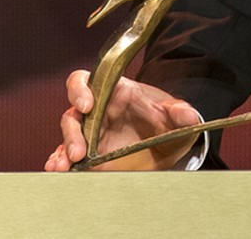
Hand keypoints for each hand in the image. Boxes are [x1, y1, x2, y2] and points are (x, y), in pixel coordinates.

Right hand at [45, 70, 202, 170]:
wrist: (166, 139)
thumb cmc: (165, 118)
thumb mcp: (176, 114)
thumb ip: (182, 112)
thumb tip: (190, 115)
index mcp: (114, 91)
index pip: (87, 80)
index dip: (81, 90)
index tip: (87, 105)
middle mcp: (98, 109)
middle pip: (73, 114)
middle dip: (72, 133)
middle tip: (78, 152)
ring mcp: (92, 132)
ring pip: (69, 136)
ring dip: (64, 150)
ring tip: (63, 167)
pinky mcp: (90, 152)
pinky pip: (69, 154)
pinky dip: (62, 161)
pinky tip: (60, 170)